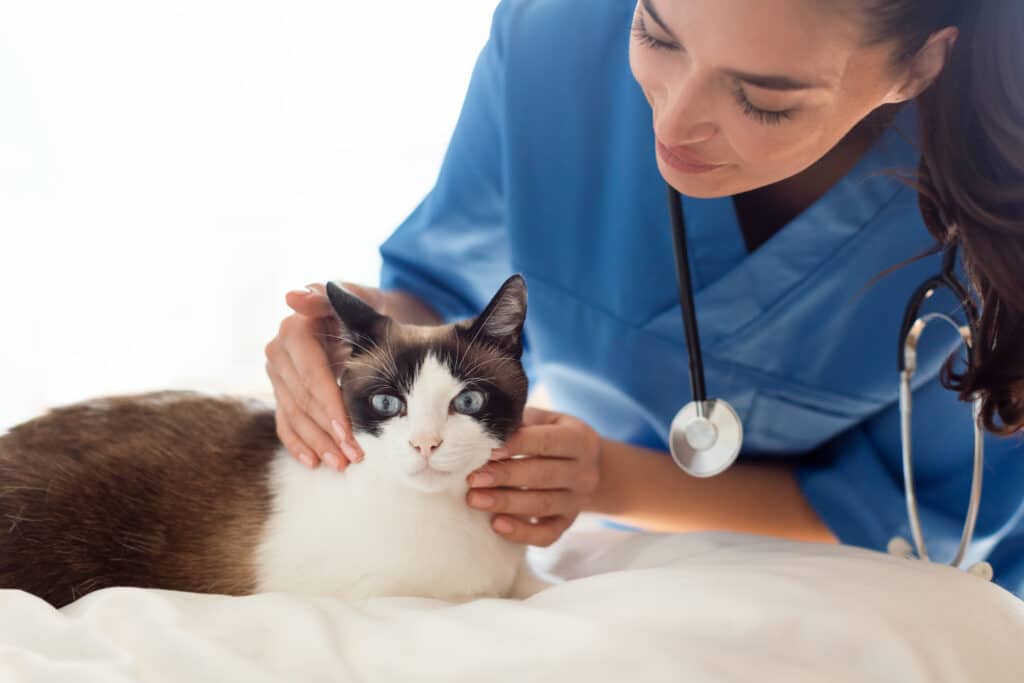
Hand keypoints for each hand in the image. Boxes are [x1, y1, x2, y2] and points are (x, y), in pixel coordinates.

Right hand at [264, 281, 384, 469]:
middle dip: (328, 431)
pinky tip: (314, 462)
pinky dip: (298, 444)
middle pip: (303, 400)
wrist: (358, 321)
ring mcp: (277, 375)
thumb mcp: (357, 298)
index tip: (346, 430)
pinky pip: (285, 422)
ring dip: (317, 443)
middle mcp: (278, 353)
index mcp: (294, 330)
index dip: (328, 404)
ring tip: (341, 464)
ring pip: (294, 415)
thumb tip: (292, 296)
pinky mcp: (281, 392)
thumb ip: (328, 297)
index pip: (311, 374)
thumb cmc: (362, 310)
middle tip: (354, 455)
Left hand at [465, 407, 601, 545]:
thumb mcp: (545, 421)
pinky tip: (497, 525)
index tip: (488, 449)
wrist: (588, 467)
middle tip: (473, 478)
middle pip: (543, 475)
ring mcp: (578, 500)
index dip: (517, 444)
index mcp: (579, 439)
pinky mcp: (568, 522)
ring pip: (543, 505)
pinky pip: (548, 534)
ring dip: (506, 503)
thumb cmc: (554, 438)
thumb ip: (521, 423)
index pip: (547, 441)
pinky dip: (522, 533)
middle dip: (505, 476)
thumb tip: (482, 427)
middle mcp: (584, 472)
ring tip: (474, 499)